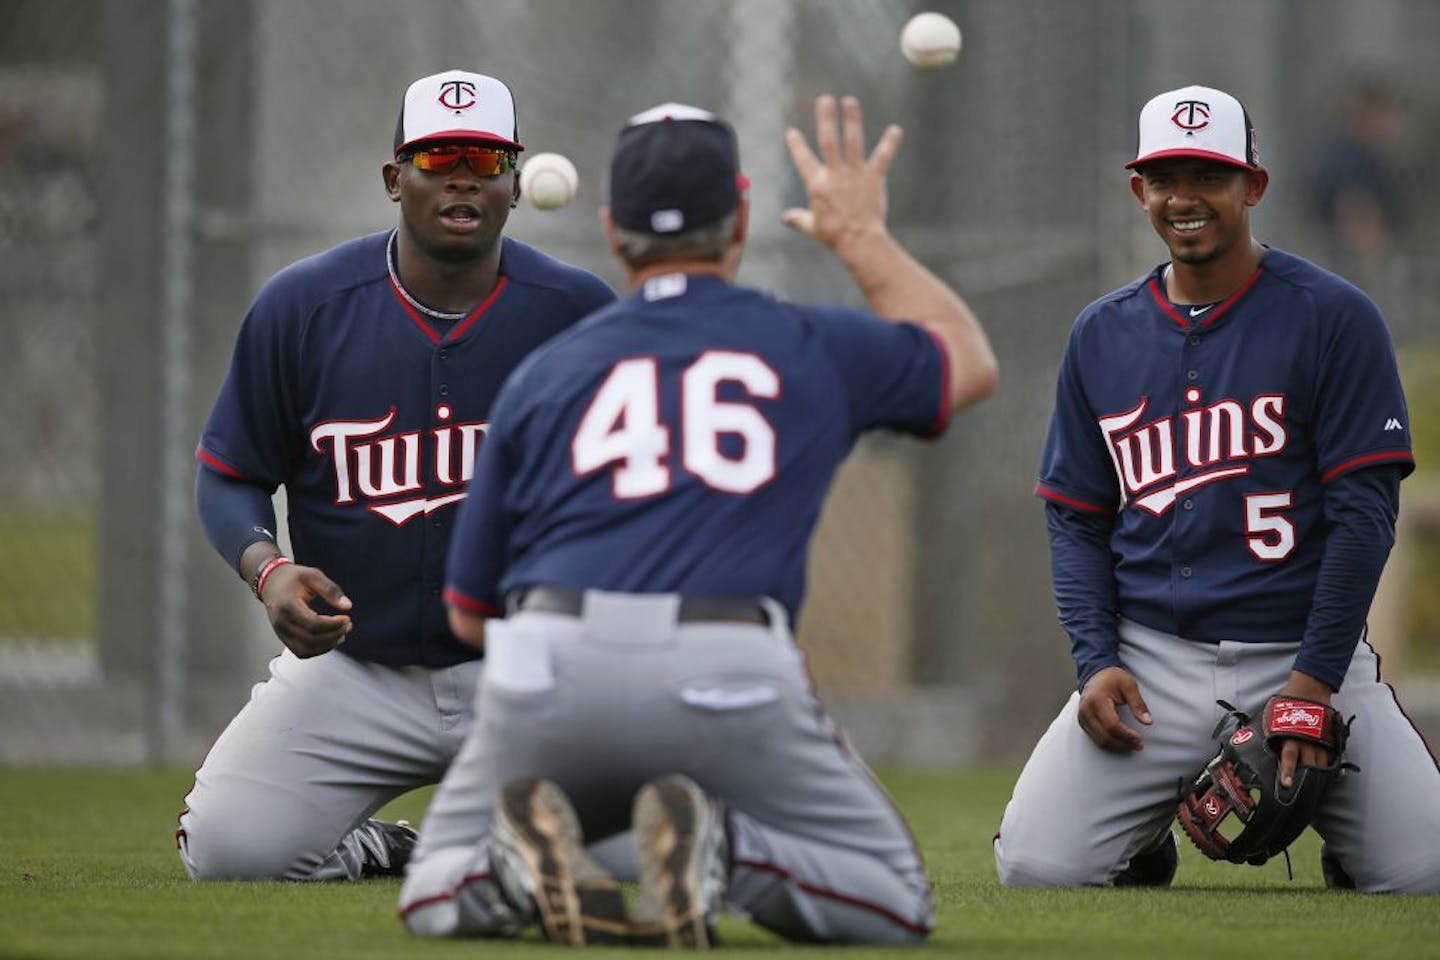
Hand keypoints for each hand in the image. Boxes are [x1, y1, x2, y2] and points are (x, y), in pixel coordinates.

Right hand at [259, 562, 352, 657]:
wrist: (271, 582)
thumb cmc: (292, 578)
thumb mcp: (312, 575)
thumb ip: (330, 590)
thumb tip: (347, 606)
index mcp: (287, 604)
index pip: (312, 624)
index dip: (332, 625)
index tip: (346, 619)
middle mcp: (281, 621)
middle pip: (310, 639)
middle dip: (333, 635)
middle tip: (347, 625)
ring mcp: (280, 632)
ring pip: (305, 650)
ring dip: (326, 646)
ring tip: (341, 634)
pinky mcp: (283, 638)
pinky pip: (300, 651)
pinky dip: (317, 650)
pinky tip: (329, 640)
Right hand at [782, 95, 902, 253]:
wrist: (859, 241)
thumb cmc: (834, 235)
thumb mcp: (812, 227)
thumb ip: (798, 219)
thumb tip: (785, 218)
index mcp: (817, 185)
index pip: (803, 160)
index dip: (796, 145)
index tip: (791, 131)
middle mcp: (835, 175)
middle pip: (828, 141)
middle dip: (826, 118)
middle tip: (825, 99)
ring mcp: (855, 175)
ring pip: (852, 142)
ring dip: (852, 120)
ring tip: (850, 100)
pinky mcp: (874, 178)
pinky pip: (883, 157)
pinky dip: (890, 143)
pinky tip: (896, 129)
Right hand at [1078, 666, 1152, 751]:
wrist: (1096, 674)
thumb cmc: (1112, 678)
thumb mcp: (1129, 685)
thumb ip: (1138, 704)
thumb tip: (1148, 722)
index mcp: (1097, 700)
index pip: (1112, 725)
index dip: (1127, 735)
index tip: (1140, 739)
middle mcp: (1086, 711)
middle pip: (1105, 736)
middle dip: (1123, 744)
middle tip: (1139, 744)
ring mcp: (1082, 717)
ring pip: (1100, 740)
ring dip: (1117, 746)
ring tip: (1132, 744)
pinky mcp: (1082, 722)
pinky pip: (1096, 738)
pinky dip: (1110, 743)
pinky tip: (1121, 741)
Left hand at [1275, 671, 1334, 787]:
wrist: (1309, 689)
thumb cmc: (1287, 703)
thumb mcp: (1273, 716)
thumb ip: (1270, 731)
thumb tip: (1255, 742)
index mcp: (1290, 734)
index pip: (1289, 757)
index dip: (1288, 772)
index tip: (1286, 785)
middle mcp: (1307, 739)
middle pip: (1309, 764)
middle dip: (1306, 779)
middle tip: (1304, 793)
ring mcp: (1320, 739)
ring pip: (1321, 762)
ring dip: (1318, 775)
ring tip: (1315, 788)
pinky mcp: (1329, 737)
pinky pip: (1330, 755)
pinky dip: (1327, 765)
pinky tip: (1326, 774)